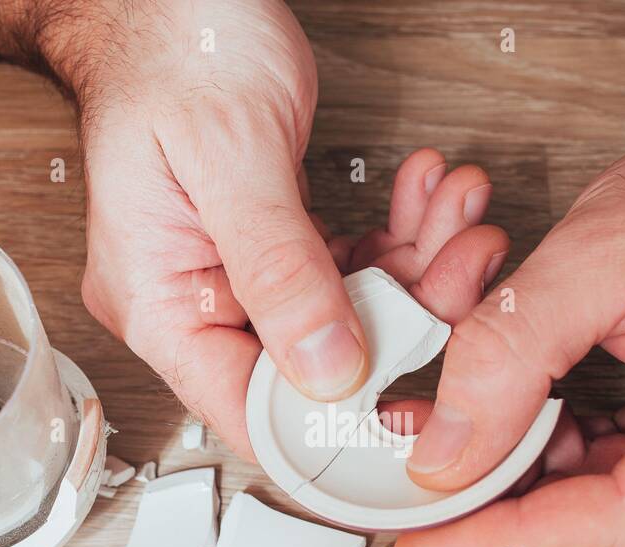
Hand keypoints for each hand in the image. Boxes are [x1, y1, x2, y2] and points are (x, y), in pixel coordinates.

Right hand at [58, 0, 502, 457]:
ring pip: (347, 317)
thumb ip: (279, 270)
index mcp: (158, 303)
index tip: (421, 399)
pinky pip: (349, 271)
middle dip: (405, 318)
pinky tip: (430, 201)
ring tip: (461, 216)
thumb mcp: (231, 157)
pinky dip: (399, 240)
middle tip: (466, 264)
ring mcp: (236, 278)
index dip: (338, 421)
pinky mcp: (275, 251)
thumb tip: (328, 370)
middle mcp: (194, 302)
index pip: (249, 409)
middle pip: (314, 367)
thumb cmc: (174, 48)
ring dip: (417, 269)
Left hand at [395, 94, 624, 546]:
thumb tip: (442, 458)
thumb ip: (504, 354)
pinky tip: (547, 428)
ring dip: (545, 498)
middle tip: (439, 479)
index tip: (425, 539)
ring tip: (500, 428)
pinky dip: (575, 481)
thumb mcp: (595, 252)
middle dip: (518, 518)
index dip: (509, 540)